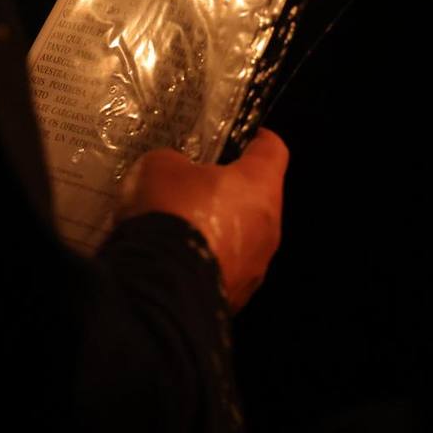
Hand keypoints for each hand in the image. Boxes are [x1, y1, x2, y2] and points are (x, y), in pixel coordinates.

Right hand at [116, 129, 288, 311]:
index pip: (273, 150)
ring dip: (217, 229)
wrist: (159, 286)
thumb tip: (177, 173)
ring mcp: (255, 266)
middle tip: (194, 183)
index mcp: (260, 185)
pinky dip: (205, 259)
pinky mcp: (236, 296)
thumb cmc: (170, 214)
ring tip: (178, 226)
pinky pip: (223, 267)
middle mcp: (268, 226)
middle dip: (228, 190)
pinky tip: (173, 257)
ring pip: (241, 236)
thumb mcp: (160, 166)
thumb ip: (176, 162)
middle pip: (256, 197)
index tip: (245, 136)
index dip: (257, 139)